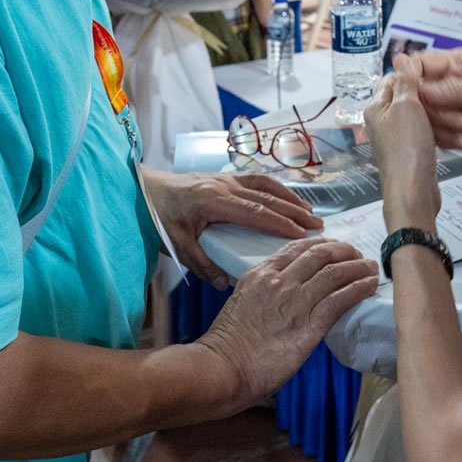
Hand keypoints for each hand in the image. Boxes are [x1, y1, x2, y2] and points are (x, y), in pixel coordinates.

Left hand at [142, 168, 323, 288]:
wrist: (144, 190)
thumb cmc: (158, 218)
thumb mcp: (176, 246)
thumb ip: (201, 264)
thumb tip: (225, 284)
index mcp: (212, 201)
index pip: (253, 212)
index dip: (279, 222)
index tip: (300, 234)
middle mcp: (223, 186)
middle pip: (266, 198)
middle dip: (294, 212)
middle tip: (317, 226)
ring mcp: (225, 178)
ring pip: (265, 185)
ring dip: (290, 198)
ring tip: (310, 213)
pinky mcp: (225, 177)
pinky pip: (257, 180)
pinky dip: (277, 188)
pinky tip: (289, 198)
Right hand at [196, 237, 376, 404]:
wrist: (222, 367)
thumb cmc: (228, 345)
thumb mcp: (241, 303)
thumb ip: (263, 293)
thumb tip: (283, 296)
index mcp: (260, 275)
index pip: (297, 249)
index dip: (320, 245)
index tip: (333, 246)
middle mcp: (279, 282)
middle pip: (320, 255)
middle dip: (343, 251)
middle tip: (357, 254)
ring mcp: (295, 302)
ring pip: (334, 273)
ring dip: (358, 268)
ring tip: (371, 268)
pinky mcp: (308, 326)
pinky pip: (340, 299)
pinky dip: (358, 289)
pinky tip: (369, 286)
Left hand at [365, 63, 440, 230]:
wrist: (413, 192)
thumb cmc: (407, 149)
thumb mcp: (408, 107)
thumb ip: (405, 82)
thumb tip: (399, 57)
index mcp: (377, 106)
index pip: (393, 79)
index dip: (416, 76)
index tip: (438, 78)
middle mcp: (384, 121)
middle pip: (413, 99)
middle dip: (438, 102)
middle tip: (456, 108)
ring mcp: (398, 138)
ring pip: (425, 119)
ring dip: (445, 121)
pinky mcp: (412, 152)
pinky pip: (430, 136)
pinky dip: (444, 137)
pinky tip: (461, 141)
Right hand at [404, 48, 461, 152]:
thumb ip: (455, 91)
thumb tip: (421, 91)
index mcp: (460, 63)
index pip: (423, 65)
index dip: (411, 77)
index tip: (407, 92)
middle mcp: (453, 83)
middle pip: (421, 95)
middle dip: (433, 110)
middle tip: (457, 120)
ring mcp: (456, 107)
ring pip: (428, 117)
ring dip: (441, 127)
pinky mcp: (460, 128)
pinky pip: (439, 134)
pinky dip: (447, 140)